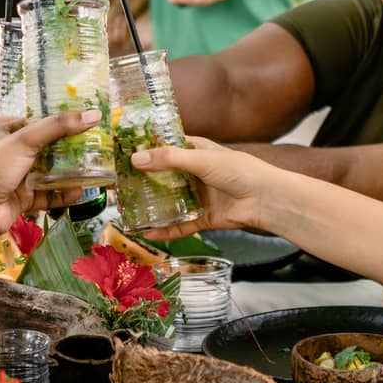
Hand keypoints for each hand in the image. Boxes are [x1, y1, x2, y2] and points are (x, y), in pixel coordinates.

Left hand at [0, 109, 101, 246]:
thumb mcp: (24, 140)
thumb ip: (58, 127)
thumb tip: (93, 115)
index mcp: (7, 133)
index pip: (39, 123)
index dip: (62, 122)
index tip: (86, 121)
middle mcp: (12, 154)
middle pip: (48, 149)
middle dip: (71, 150)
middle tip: (96, 148)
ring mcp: (18, 178)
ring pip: (50, 173)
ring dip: (70, 173)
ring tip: (92, 171)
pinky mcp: (22, 199)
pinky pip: (47, 195)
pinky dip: (62, 194)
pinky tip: (77, 193)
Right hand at [132, 137, 269, 239]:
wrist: (266, 199)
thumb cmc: (239, 170)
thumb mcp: (201, 159)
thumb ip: (169, 159)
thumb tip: (136, 159)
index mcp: (195, 151)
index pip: (164, 148)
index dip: (144, 151)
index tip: (120, 156)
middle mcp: (193, 172)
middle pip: (162, 177)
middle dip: (141, 183)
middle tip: (117, 187)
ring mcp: (198, 196)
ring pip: (168, 202)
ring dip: (149, 207)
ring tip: (125, 211)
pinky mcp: (203, 217)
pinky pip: (179, 225)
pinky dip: (164, 230)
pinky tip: (148, 233)